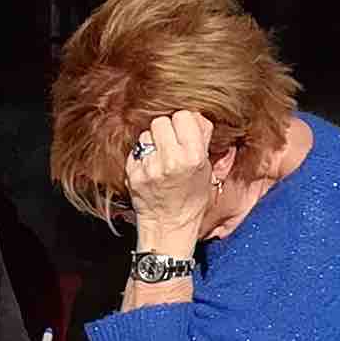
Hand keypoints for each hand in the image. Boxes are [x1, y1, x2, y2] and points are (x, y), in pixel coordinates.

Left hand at [124, 111, 218, 249]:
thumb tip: (195, 115)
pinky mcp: (133, 173)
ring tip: (160, 158)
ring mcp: (149, 167)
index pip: (183, 115)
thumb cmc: (192, 198)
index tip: (184, 132)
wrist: (169, 225)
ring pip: (146, 134)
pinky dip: (141, 156)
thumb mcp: (206, 169)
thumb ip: (202, 139)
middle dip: (166, 130)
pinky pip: (135, 150)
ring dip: (152, 142)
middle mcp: (171, 160)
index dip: (184, 122)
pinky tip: (150, 168)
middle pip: (161, 121)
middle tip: (170, 144)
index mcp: (194, 157)